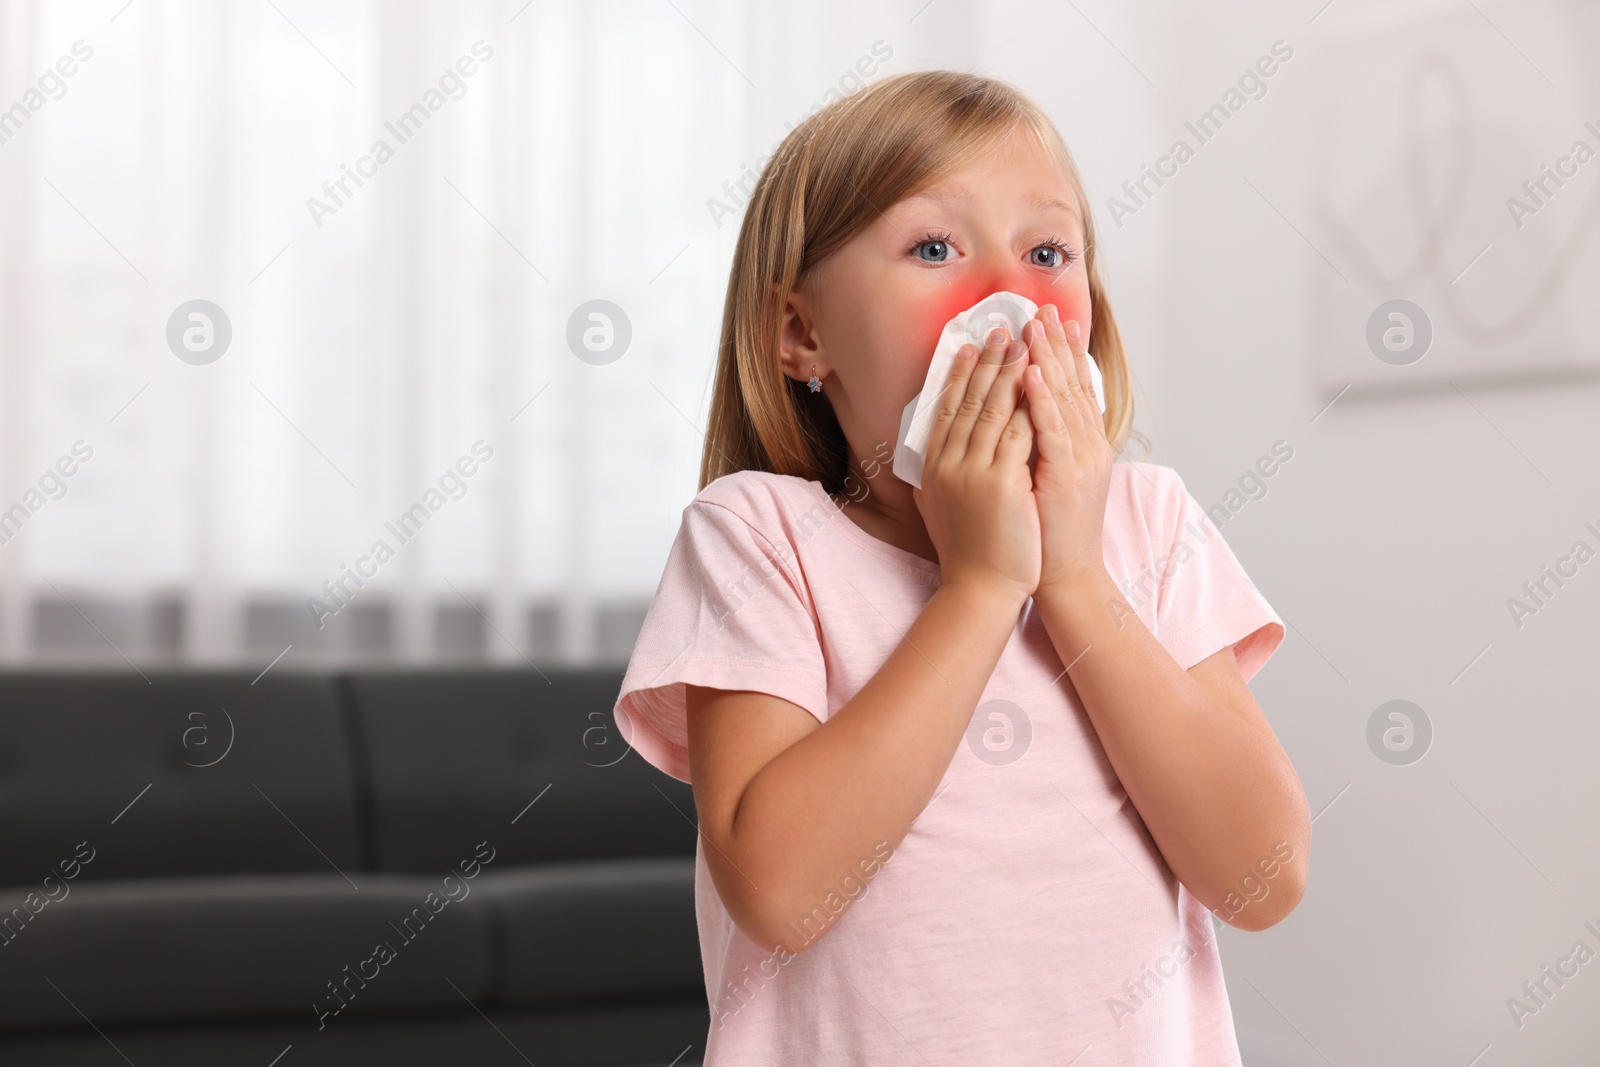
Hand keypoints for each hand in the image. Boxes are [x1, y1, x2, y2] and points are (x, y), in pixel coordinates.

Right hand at [914, 325, 1039, 603]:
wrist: (980, 588)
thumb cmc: (969, 553)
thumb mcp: (942, 506)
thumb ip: (940, 476)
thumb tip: (933, 453)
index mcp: (934, 467)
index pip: (946, 408)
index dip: (958, 373)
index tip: (969, 345)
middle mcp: (948, 463)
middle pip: (969, 399)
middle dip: (988, 359)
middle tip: (1002, 326)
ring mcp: (972, 472)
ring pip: (994, 407)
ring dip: (1011, 369)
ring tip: (1025, 339)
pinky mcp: (999, 483)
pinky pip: (1018, 431)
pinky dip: (1029, 402)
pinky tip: (1040, 378)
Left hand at [1020, 307, 1112, 594]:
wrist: (1064, 578)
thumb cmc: (1048, 534)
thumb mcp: (1045, 480)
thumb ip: (1038, 447)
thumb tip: (1019, 417)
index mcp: (1080, 446)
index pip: (1071, 388)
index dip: (1061, 352)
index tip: (1050, 319)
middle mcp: (1086, 447)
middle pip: (1071, 384)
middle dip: (1055, 343)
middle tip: (1042, 306)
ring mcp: (1080, 460)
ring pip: (1064, 399)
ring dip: (1050, 358)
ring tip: (1036, 325)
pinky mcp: (1067, 477)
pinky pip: (1054, 432)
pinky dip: (1044, 400)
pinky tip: (1034, 373)